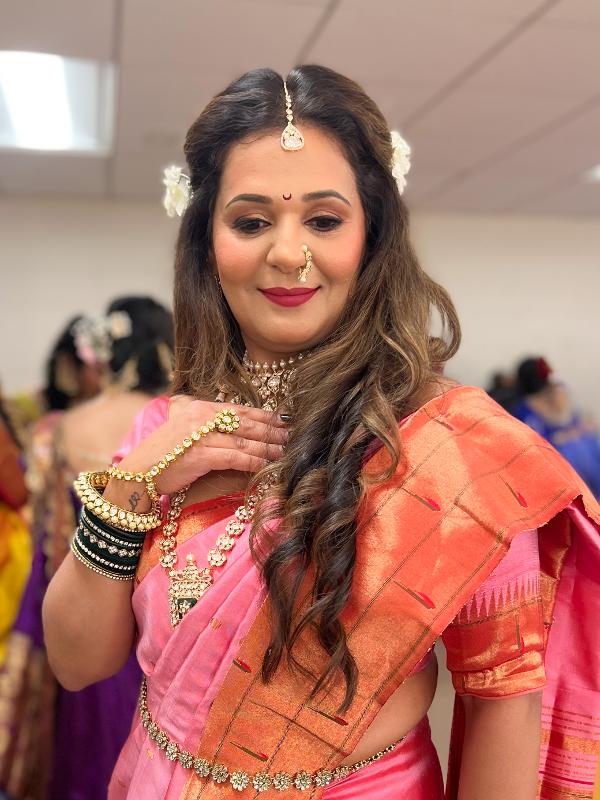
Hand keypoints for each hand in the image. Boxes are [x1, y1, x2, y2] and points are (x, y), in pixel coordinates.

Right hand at [107, 397, 287, 501]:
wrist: (136, 475)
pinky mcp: (202, 454)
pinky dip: (256, 461)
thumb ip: (207, 425)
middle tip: (295, 435)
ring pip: (246, 440)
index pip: (240, 409)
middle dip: (274, 430)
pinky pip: (238, 457)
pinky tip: (270, 465)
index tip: (285, 421)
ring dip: (270, 447)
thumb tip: (236, 430)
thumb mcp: (183, 431)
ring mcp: (201, 434)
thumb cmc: (161, 457)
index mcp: (199, 407)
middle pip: (247, 422)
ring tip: (288, 451)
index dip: (265, 416)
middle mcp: (201, 416)